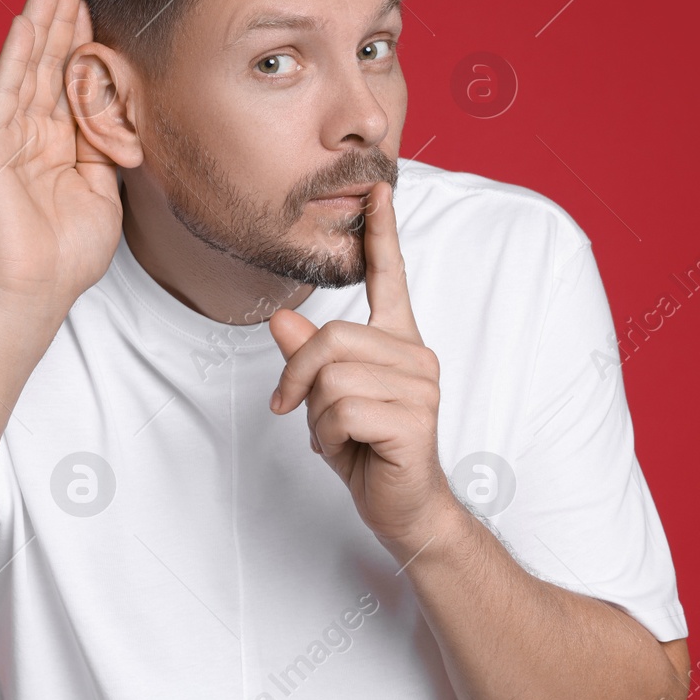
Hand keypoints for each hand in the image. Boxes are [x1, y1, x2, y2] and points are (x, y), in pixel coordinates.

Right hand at [0, 0, 121, 308]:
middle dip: (61, 18)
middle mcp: (27, 135)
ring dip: (39, 21)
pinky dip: (13, 57)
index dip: (82, 43)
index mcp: (55, 146)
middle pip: (46, 63)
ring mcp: (5, 138)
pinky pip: (2, 93)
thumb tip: (120, 112)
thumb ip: (106, 148)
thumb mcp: (103, 191)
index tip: (94, 5)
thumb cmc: (65, 257)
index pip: (70, 82)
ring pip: (25, 67)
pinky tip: (24, 23)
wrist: (32, 293)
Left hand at [266, 181, 456, 551]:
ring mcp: (420, 386)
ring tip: (340, 436)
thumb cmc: (368, 450)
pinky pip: (342, 411)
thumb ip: (307, 358)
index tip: (381, 193)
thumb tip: (280, 320)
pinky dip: (329, 437)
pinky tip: (353, 451)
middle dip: (299, 378)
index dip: (383, 235)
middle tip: (299, 411)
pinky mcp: (414, 418)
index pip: (390, 278)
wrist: (403, 507)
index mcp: (397, 342)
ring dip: (316, 416)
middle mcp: (415, 356)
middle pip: (331, 338)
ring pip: (331, 377)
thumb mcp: (325, 401)